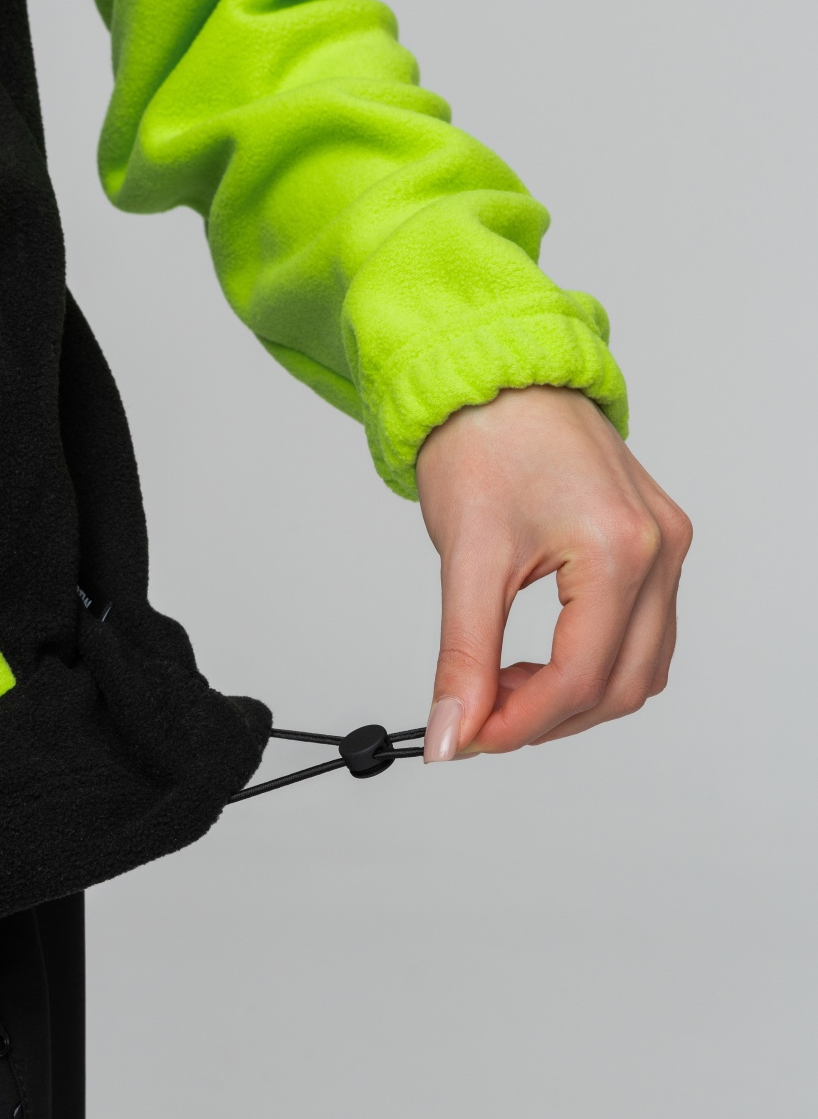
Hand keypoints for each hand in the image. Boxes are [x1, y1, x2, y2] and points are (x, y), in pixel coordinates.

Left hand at [415, 386, 691, 760]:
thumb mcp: (466, 559)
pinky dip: (594, 666)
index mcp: (619, 548)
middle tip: (478, 720)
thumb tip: (451, 733)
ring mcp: (665, 547)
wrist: (497, 377)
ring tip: (503, 687)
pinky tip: (538, 664)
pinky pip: (644, 636)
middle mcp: (659, 549)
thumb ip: (462, 657)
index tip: (465, 741)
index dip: (518, 725)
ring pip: (641, 671)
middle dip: (548, 720)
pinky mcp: (655, 545)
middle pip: (621, 687)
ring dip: (574, 700)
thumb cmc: (484, 441)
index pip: (580, 678)